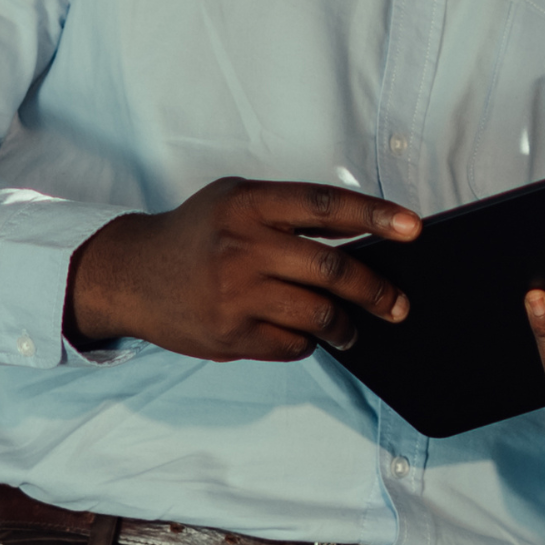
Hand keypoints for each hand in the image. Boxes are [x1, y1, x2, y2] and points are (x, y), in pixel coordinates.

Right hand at [65, 177, 418, 360]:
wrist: (131, 275)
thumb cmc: (196, 232)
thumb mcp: (236, 200)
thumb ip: (291, 212)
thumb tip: (363, 233)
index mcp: (249, 203)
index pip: (325, 204)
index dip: (375, 214)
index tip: (413, 228)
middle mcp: (242, 246)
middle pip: (330, 267)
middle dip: (376, 289)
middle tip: (399, 303)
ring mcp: (235, 294)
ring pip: (317, 314)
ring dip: (347, 325)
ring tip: (355, 327)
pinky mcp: (229, 336)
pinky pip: (292, 345)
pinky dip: (309, 342)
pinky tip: (306, 334)